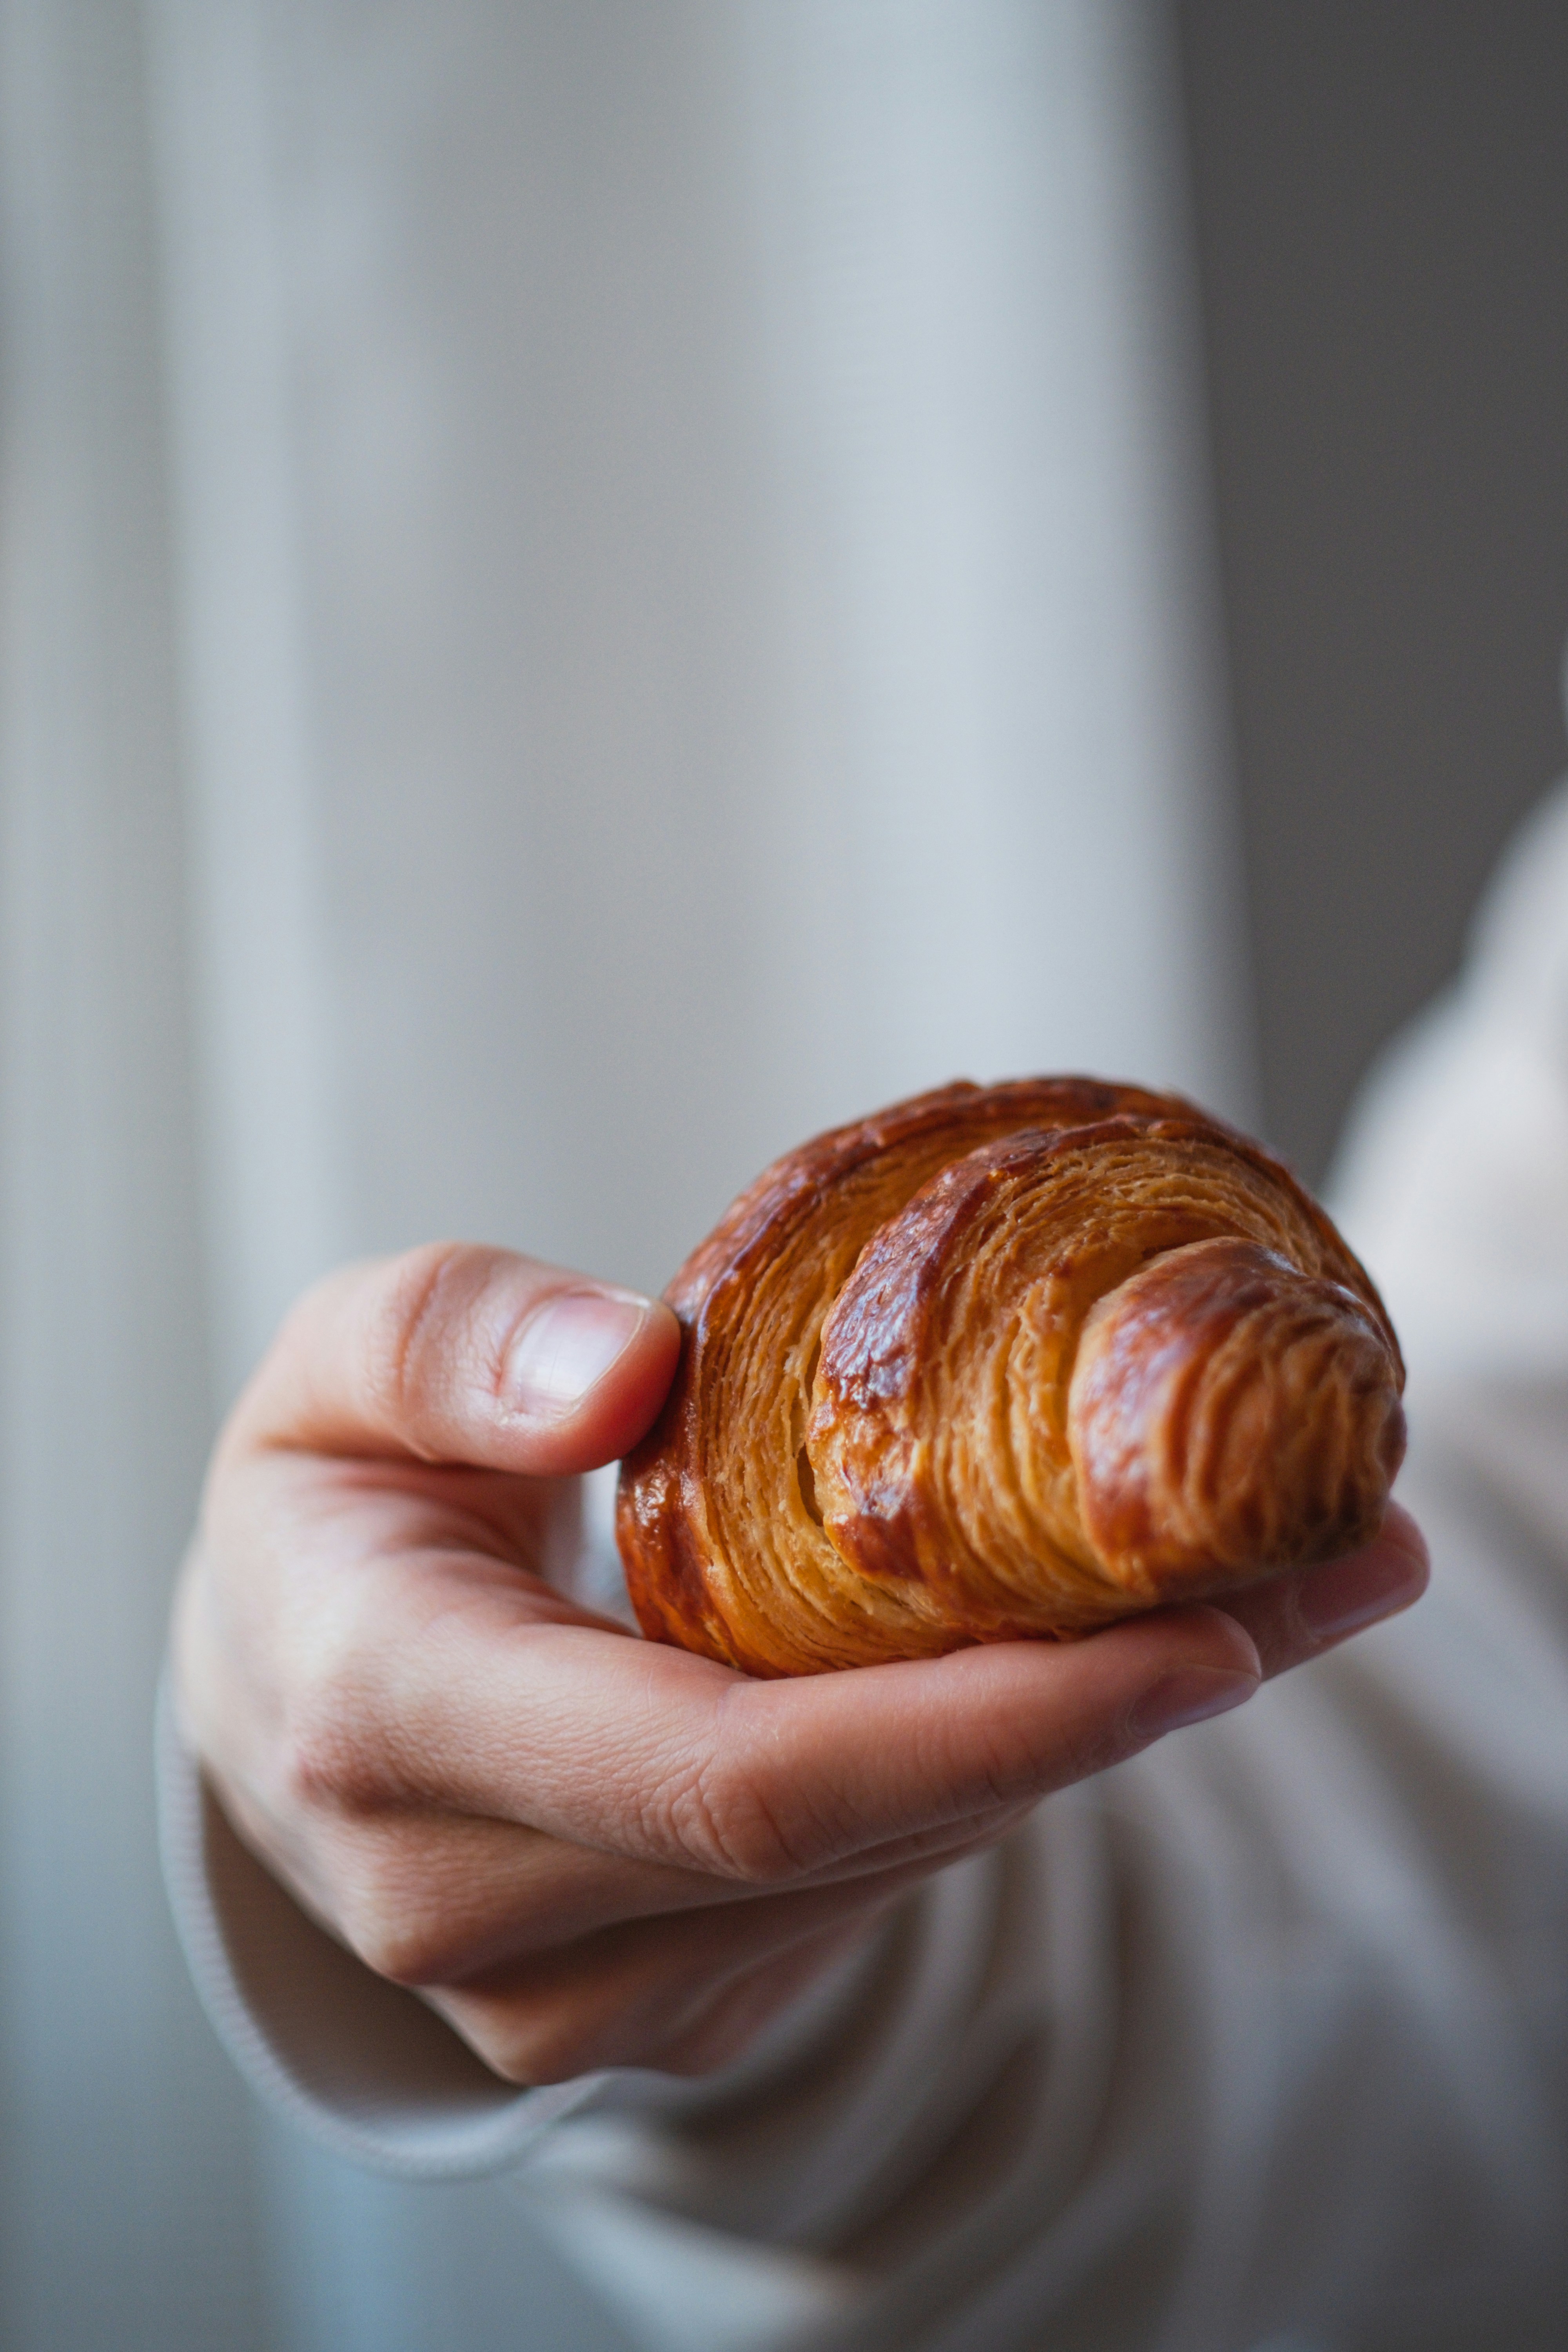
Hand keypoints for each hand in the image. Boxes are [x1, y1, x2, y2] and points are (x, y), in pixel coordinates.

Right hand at [172, 1244, 1428, 2085]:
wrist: (284, 1699)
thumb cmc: (329, 1506)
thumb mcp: (337, 1369)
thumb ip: (456, 1344)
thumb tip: (629, 1370)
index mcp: (392, 1727)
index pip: (733, 1772)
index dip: (986, 1715)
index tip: (1204, 1631)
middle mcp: (482, 1909)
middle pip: (860, 1833)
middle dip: (1114, 1712)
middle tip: (1330, 1576)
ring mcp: (571, 1992)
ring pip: (889, 1873)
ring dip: (1092, 1741)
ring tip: (1275, 1599)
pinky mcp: (655, 2000)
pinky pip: (867, 1890)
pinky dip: (1005, 1777)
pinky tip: (1109, 1670)